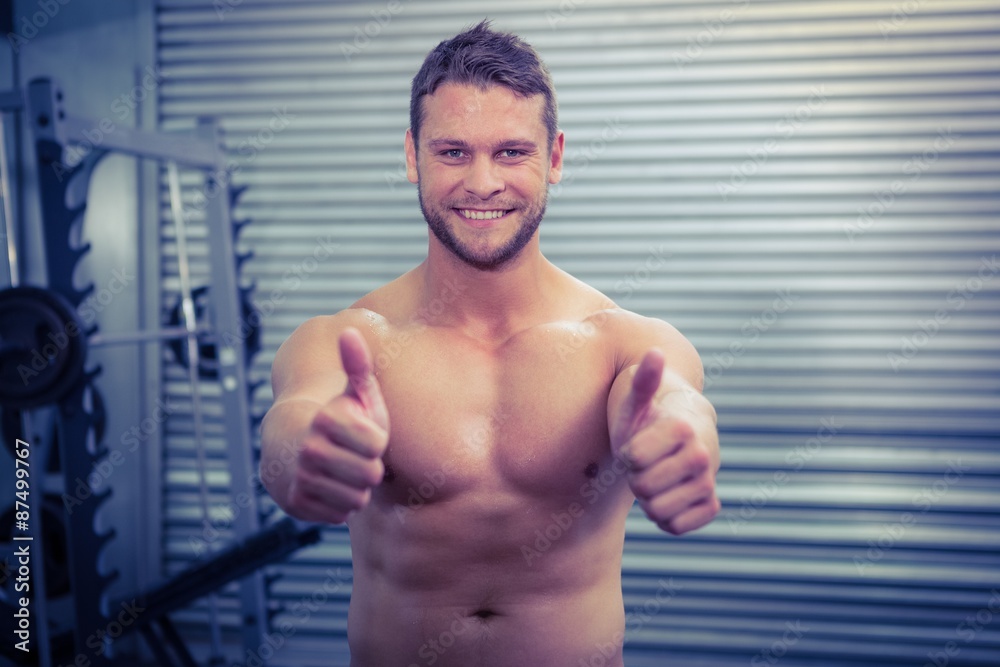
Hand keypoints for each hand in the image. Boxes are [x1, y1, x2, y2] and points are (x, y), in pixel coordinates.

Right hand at [287, 328, 389, 523]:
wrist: (292, 449)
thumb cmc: (337, 419)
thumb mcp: (352, 392)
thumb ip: (358, 365)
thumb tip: (350, 331)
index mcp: (327, 419)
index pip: (378, 444)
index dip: (376, 440)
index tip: (361, 432)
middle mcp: (310, 449)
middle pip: (370, 474)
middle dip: (368, 466)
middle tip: (353, 455)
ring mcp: (301, 479)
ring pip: (357, 498)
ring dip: (356, 488)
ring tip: (342, 470)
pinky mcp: (297, 505)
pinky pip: (342, 514)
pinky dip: (340, 505)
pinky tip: (330, 488)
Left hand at [611, 349, 719, 534]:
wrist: (680, 437)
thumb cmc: (649, 417)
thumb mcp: (638, 400)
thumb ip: (644, 379)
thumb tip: (654, 352)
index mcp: (682, 427)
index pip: (633, 459)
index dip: (626, 453)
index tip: (636, 443)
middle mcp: (702, 455)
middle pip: (643, 487)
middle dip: (635, 476)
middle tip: (644, 463)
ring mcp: (709, 482)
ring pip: (657, 511)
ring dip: (647, 498)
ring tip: (655, 476)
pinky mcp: (711, 506)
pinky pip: (675, 527)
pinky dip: (665, 517)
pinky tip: (667, 495)